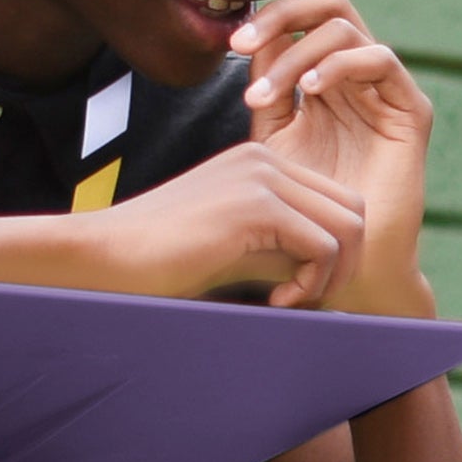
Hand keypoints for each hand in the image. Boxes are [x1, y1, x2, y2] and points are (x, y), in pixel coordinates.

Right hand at [83, 137, 369, 308]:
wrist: (107, 256)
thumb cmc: (166, 262)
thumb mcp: (241, 250)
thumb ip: (287, 251)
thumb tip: (341, 274)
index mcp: (261, 163)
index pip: (338, 202)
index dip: (338, 253)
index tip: (301, 288)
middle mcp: (266, 159)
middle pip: (354, 210)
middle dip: (346, 264)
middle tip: (308, 300)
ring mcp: (261, 177)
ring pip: (348, 227)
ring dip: (331, 277)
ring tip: (291, 302)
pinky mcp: (256, 205)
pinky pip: (323, 247)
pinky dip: (312, 284)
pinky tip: (277, 301)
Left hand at [232, 0, 432, 312]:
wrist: (343, 259)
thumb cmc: (304, 204)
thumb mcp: (272, 134)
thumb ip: (267, 83)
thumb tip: (251, 30)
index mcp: (327, 71)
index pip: (311, 6)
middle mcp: (360, 73)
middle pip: (329, 3)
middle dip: (282, 10)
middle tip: (240, 39)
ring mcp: (387, 90)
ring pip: (347, 27)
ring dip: (297, 50)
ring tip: (264, 90)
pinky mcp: (411, 112)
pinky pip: (380, 60)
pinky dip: (340, 65)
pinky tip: (309, 90)